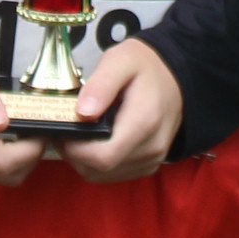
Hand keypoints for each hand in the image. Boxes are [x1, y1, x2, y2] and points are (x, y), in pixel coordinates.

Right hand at [0, 44, 43, 185]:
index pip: (2, 160)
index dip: (31, 149)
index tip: (42, 127)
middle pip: (7, 173)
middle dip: (31, 154)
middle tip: (38, 128)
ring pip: (3, 178)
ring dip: (22, 160)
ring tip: (25, 132)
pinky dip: (8, 162)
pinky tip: (9, 139)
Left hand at [56, 40, 182, 182]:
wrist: (176, 75)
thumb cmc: (144, 65)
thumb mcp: (120, 61)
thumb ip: (101, 85)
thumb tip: (82, 113)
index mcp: (144, 121)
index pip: (102, 157)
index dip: (74, 150)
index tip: (62, 131)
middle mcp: (151, 146)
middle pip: (100, 170)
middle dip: (75, 155)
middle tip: (65, 131)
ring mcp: (153, 159)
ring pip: (104, 176)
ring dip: (84, 160)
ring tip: (79, 134)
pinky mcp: (150, 164)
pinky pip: (116, 175)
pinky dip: (99, 164)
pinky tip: (95, 141)